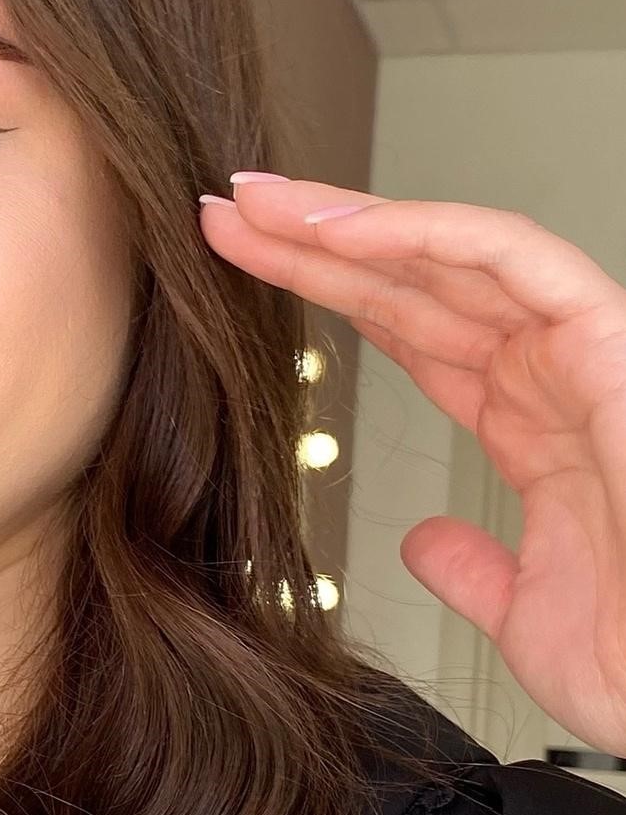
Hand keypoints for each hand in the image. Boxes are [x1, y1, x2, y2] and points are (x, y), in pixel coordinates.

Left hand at [199, 175, 625, 758]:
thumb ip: (471, 568)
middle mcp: (556, 376)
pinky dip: (424, 233)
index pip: (415, 336)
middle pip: (416, 283)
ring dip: (350, 220)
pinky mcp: (611, 342)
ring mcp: (586, 352)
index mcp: (535, 428)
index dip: (334, 296)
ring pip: (450, 254)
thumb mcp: (524, 614)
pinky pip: (512, 259)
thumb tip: (423, 541)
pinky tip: (338, 227)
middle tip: (227, 209)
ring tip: (256, 200)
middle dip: (318, 241)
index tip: (248, 273)